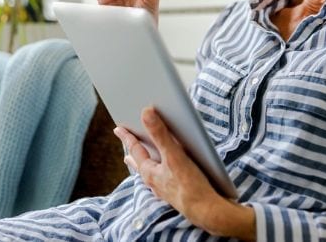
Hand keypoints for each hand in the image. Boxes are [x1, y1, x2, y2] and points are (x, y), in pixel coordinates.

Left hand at [113, 108, 255, 239]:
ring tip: (143, 157)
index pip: (135, 149)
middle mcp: (155, 182)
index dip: (127, 137)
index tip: (118, 128)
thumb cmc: (190, 186)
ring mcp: (166, 189)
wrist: (208, 212)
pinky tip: (168, 172)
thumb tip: (146, 113)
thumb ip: (160, 134)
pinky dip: (163, 170)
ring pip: (152, 171)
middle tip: (126, 146)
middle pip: (141, 162)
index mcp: (149, 172)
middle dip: (135, 152)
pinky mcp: (178, 193)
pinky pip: (165, 178)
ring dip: (148, 161)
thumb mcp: (174, 156)